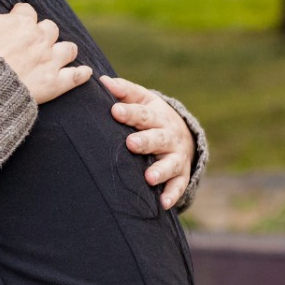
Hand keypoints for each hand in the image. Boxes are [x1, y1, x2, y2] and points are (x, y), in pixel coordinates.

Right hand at [0, 0, 91, 103]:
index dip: (19, 16)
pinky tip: (84, 71)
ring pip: (68, 49)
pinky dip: (81, 73)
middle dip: (42, 32)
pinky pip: (75, 76)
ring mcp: (49, 61)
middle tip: (31, 40)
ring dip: (63, 49)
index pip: (27, 11)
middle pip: (50, 28)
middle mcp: (39, 38)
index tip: (11, 23)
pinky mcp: (53, 84)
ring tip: (56, 53)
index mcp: (21, 21)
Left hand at [103, 75, 193, 209]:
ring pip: (170, 163)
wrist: (182, 134)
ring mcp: (176, 156)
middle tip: (131, 143)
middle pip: (158, 138)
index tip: (115, 111)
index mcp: (157, 115)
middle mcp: (169, 135)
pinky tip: (163, 203)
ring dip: (160, 170)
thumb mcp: (142, 100)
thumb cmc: (151, 116)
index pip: (143, 113)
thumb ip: (124, 92)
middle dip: (145, 141)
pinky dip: (172, 194)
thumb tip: (102, 81)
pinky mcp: (181, 174)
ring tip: (149, 177)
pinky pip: (178, 186)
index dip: (130, 112)